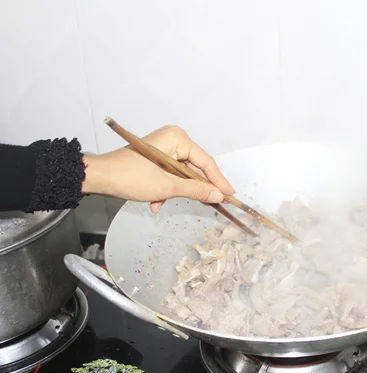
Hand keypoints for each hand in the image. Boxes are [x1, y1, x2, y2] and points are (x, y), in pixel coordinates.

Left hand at [82, 125, 234, 212]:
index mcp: (178, 138)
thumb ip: (196, 191)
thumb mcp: (167, 187)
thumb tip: (218, 195)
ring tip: (166, 203)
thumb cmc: (130, 177)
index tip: (231, 196)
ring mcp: (164, 147)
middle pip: (195, 168)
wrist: (99, 177)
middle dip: (194, 189)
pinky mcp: (156, 156)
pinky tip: (156, 202)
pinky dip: (166, 189)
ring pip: (182, 174)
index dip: (219, 181)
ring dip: (176, 192)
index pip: (206, 162)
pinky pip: (170, 174)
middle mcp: (173, 138)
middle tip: (211, 204)